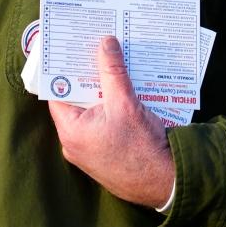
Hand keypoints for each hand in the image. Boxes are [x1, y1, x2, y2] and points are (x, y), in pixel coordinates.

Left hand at [48, 36, 175, 208]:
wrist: (167, 184)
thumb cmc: (143, 149)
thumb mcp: (126, 103)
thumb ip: (112, 71)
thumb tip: (105, 43)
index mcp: (71, 131)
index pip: (58, 92)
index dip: (65, 70)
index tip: (71, 51)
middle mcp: (74, 143)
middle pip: (75, 101)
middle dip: (88, 77)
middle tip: (96, 52)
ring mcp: (89, 151)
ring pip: (91, 112)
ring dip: (102, 93)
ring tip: (113, 69)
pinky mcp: (104, 155)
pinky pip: (102, 125)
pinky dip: (111, 109)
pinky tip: (125, 93)